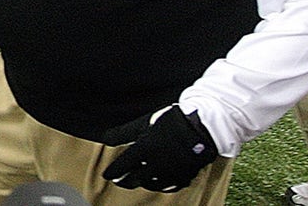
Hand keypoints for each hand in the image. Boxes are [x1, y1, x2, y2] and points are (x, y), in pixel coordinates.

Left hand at [102, 105, 218, 192]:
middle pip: (135, 179)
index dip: (112, 172)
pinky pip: (170, 186)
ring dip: (142, 183)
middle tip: (119, 181)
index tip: (106, 175)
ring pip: (152, 184)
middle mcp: (155, 165)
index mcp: (143, 150)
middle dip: (125, 181)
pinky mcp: (184, 176)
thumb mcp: (143, 123)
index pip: (122, 166)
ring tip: (139, 180)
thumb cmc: (170, 122)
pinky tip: (159, 182)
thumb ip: (122, 133)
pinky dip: (161, 185)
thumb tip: (104, 138)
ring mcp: (170, 172)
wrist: (203, 127)